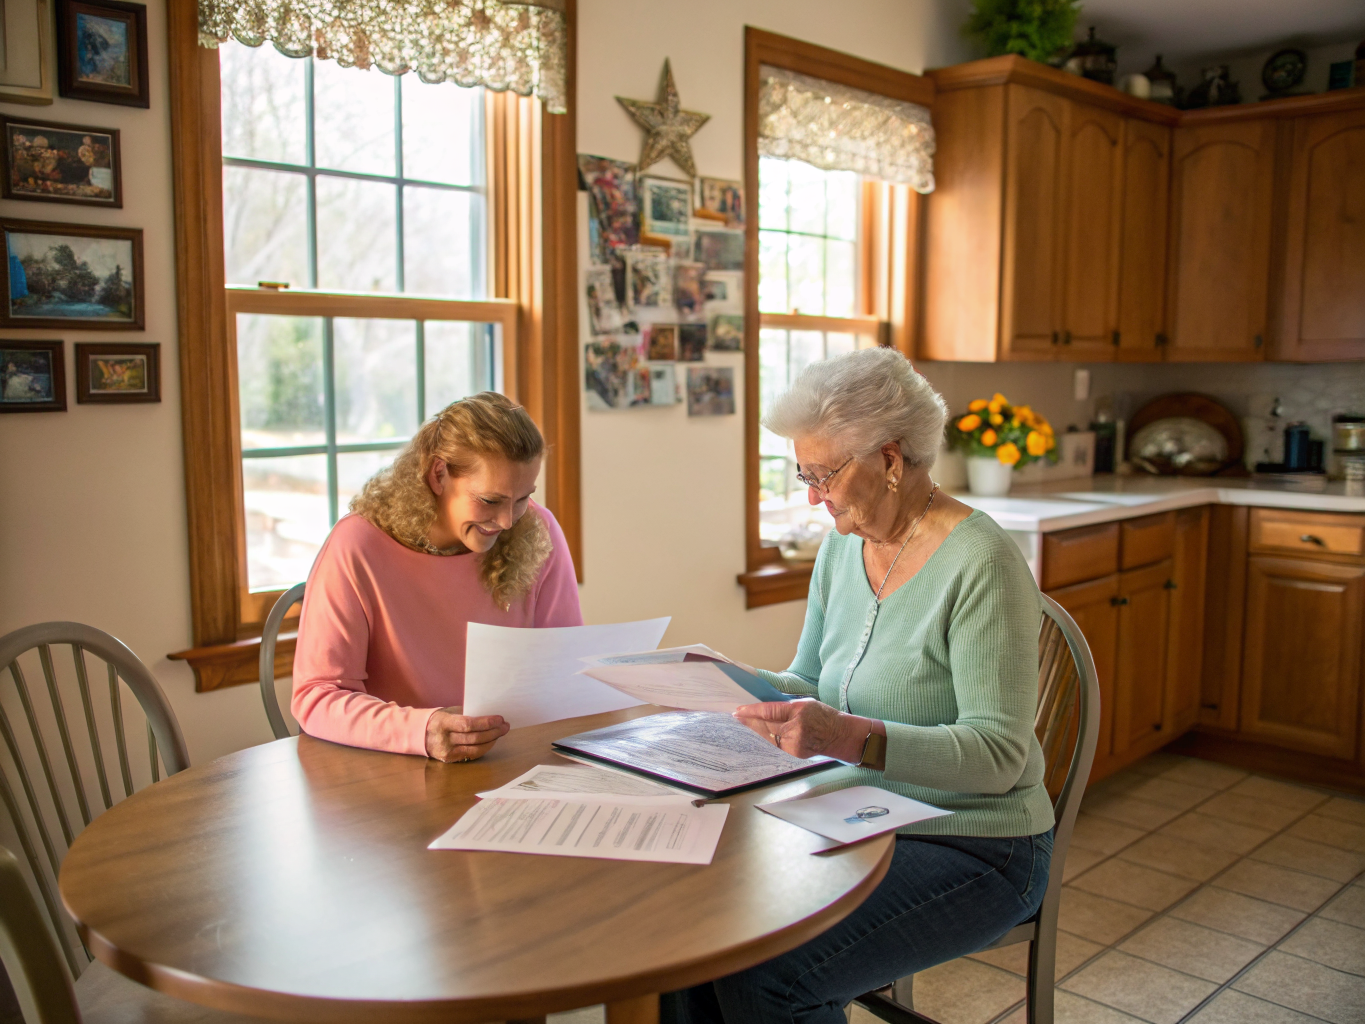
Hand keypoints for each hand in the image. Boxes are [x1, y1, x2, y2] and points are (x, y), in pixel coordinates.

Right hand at [424, 707, 508, 762]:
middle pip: (474, 738)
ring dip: (492, 741)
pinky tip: (491, 741)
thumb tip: (489, 715)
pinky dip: (484, 748)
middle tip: (505, 726)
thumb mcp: (448, 712)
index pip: (468, 724)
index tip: (500, 719)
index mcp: (443, 723)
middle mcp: (444, 739)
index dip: (486, 722)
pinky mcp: (450, 759)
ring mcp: (447, 752)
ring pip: (475, 748)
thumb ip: (466, 714)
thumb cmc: (437, 719)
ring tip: (501, 733)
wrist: (418, 734)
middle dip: (493, 732)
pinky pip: (471, 755)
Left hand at [733, 699, 877, 761]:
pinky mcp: (794, 753)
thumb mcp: (806, 703)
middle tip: (736, 715)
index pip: (769, 711)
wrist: (840, 736)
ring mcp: (794, 744)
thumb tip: (765, 707)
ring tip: (744, 722)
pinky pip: (776, 743)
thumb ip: (785, 706)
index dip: (752, 711)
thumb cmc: (824, 716)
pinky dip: (767, 736)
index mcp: (798, 713)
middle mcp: (794, 730)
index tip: (739, 710)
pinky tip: (760, 731)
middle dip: (749, 720)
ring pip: (768, 736)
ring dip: (755, 729)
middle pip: (765, 725)